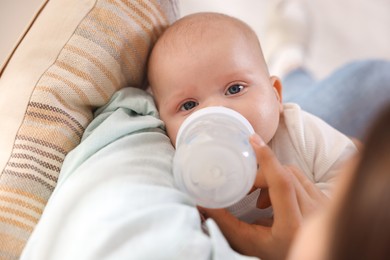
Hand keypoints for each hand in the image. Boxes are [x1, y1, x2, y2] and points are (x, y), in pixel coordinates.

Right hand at [199, 134, 327, 259]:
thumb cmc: (277, 256)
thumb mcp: (249, 243)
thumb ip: (226, 223)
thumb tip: (202, 203)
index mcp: (293, 225)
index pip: (282, 181)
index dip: (267, 158)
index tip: (253, 140)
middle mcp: (313, 213)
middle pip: (285, 173)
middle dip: (262, 176)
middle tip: (247, 191)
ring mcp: (323, 206)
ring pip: (294, 172)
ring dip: (273, 178)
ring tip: (262, 201)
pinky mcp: (325, 201)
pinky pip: (303, 178)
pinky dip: (286, 182)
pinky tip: (277, 200)